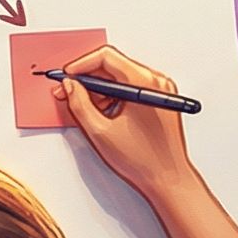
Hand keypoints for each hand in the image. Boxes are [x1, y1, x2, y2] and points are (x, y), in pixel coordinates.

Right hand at [57, 45, 197, 199]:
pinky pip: (132, 88)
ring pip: (122, 77)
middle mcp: (156, 82)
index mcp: (144, 83)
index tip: (68, 76)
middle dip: (88, 79)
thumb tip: (71, 87)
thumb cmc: (144, 161)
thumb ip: (80, 104)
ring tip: (87, 109)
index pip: (107, 57)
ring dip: (101, 89)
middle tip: (69, 92)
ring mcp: (161, 90)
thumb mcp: (101, 132)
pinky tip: (104, 114)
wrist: (168, 180)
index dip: (82, 65)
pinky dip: (114, 97)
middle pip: (114, 66)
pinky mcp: (161, 100)